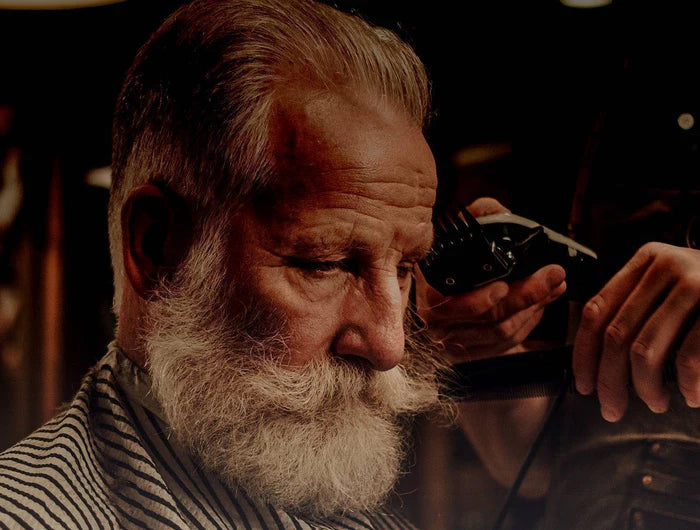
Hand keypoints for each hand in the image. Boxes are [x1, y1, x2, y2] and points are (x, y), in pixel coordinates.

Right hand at [416, 198, 566, 362]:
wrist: (434, 283)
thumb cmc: (446, 257)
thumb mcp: (455, 230)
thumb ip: (478, 215)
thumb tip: (501, 211)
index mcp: (430, 291)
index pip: (458, 303)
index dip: (482, 299)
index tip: (505, 285)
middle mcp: (438, 321)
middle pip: (490, 319)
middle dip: (527, 296)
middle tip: (553, 276)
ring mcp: (453, 341)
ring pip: (502, 333)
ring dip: (533, 310)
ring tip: (553, 287)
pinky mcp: (469, 353)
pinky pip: (505, 345)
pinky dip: (527, 325)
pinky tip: (538, 306)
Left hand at [573, 242, 699, 420]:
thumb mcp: (674, 284)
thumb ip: (637, 307)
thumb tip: (595, 361)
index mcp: (646, 260)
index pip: (596, 310)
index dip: (584, 353)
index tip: (583, 385)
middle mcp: (667, 267)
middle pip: (615, 335)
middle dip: (609, 381)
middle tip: (611, 408)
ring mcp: (697, 284)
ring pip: (645, 351)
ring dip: (645, 388)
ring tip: (655, 403)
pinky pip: (688, 359)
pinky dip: (686, 386)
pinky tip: (690, 396)